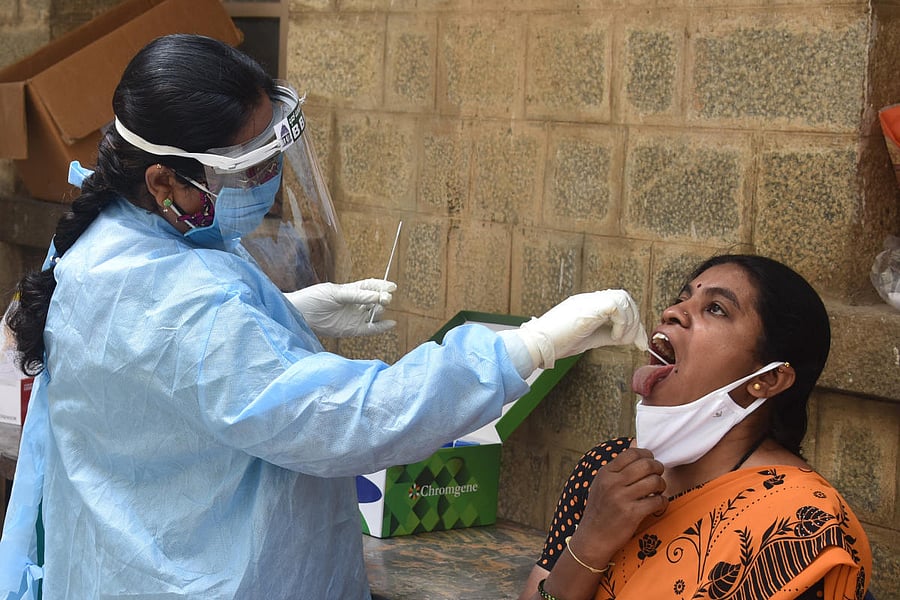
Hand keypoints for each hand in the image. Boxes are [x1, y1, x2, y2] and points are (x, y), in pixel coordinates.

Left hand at [284, 279, 396, 337]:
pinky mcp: (352, 329)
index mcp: (351, 290)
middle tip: (385, 298)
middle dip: (383, 298)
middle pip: (376, 300)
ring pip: (374, 314)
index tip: (392, 287)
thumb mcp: (336, 293)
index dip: (382, 286)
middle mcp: (355, 304)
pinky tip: (391, 323)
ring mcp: (354, 317)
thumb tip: (377, 296)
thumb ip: (356, 296)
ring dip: (380, 311)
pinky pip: (371, 329)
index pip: (371, 286)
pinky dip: (381, 327)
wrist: (300, 314)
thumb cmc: (314, 298)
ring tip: (379, 308)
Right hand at [516, 290, 647, 368]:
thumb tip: (628, 338)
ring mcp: (587, 301)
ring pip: (623, 298)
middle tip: (632, 341)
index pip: (620, 305)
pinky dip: (621, 323)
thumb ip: (607, 335)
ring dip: (628, 321)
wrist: (537, 345)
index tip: (640, 343)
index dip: (634, 323)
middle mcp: (590, 299)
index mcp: (589, 305)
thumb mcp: (589, 339)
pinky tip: (614, 337)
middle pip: (625, 298)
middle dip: (635, 321)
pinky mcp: (587, 308)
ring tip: (620, 339)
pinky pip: (615, 306)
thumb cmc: (557, 344)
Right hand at [571, 445, 667, 566]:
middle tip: (658, 475)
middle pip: (646, 465)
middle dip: (658, 468)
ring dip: (661, 485)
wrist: (592, 538)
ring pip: (654, 481)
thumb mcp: (602, 483)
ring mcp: (622, 498)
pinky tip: (657, 504)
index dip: (646, 454)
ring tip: (658, 490)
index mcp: (605, 473)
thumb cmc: (600, 510)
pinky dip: (662, 501)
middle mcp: (612, 483)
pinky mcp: (632, 514)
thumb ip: (618, 466)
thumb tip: (635, 442)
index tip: (650, 461)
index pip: (631, 453)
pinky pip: (657, 501)